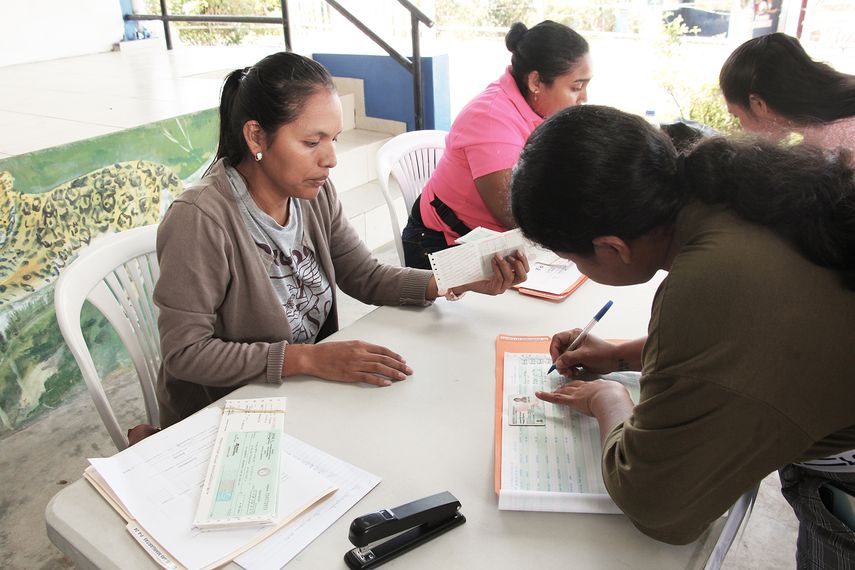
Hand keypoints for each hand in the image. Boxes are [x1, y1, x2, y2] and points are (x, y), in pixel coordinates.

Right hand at [284, 341, 412, 386]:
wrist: (314, 357)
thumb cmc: (329, 351)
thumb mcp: (347, 344)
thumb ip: (361, 348)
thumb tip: (374, 354)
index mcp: (360, 344)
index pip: (382, 350)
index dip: (394, 356)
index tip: (403, 361)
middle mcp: (360, 353)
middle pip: (384, 359)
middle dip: (399, 365)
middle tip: (408, 371)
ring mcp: (355, 364)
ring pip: (379, 368)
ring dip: (393, 373)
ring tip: (402, 377)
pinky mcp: (350, 374)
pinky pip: (368, 378)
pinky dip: (379, 380)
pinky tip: (388, 383)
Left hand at [460, 250, 529, 295]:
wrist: (465, 278)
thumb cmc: (478, 268)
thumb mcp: (491, 258)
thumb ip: (500, 253)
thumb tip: (504, 241)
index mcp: (510, 275)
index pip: (525, 270)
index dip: (524, 261)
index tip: (518, 251)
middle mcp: (508, 283)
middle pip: (523, 277)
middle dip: (519, 264)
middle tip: (510, 256)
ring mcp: (501, 288)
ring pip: (510, 277)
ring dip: (505, 265)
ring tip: (497, 256)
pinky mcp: (493, 290)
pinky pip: (499, 279)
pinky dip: (497, 269)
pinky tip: (493, 262)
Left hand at [535, 379, 629, 416]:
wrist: (612, 397)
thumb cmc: (618, 398)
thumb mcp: (620, 396)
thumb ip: (619, 400)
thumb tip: (622, 405)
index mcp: (598, 386)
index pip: (587, 385)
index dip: (583, 386)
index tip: (581, 387)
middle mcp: (586, 387)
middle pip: (574, 386)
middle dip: (567, 387)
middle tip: (562, 388)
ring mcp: (578, 393)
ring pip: (564, 391)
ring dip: (557, 391)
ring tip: (551, 392)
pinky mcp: (572, 400)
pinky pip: (556, 398)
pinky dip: (546, 396)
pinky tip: (538, 394)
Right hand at [549, 331, 619, 376]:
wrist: (615, 361)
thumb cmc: (603, 353)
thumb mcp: (585, 354)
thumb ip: (569, 358)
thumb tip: (557, 363)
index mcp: (574, 335)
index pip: (557, 339)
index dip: (554, 350)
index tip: (556, 360)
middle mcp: (573, 342)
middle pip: (558, 351)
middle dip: (559, 362)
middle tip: (563, 370)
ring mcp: (575, 351)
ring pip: (562, 360)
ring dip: (564, 367)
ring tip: (570, 373)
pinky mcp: (578, 359)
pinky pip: (568, 365)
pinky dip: (569, 370)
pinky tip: (575, 372)